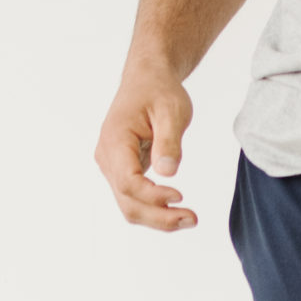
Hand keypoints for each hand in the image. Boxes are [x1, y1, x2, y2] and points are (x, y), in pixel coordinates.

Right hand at [94, 61, 196, 230]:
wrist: (147, 80)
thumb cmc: (159, 91)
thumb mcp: (172, 111)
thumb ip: (169, 141)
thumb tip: (168, 172)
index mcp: (115, 141)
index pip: (128, 181)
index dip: (153, 195)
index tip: (180, 196)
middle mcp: (107, 158)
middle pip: (127, 201)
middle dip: (158, 217)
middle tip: (192, 219)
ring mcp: (113, 167)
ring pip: (129, 205)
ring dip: (158, 218)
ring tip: (189, 219)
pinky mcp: (123, 171)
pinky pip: (134, 198)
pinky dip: (155, 209)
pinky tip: (178, 211)